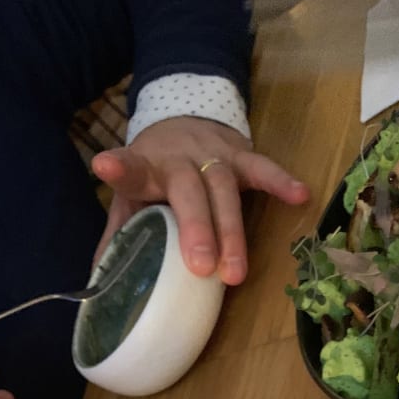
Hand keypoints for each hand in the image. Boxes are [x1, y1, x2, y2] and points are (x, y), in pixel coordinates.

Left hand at [91, 116, 309, 284]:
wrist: (186, 115)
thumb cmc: (157, 169)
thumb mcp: (132, 195)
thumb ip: (120, 233)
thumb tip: (98, 283)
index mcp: (147, 167)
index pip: (132, 167)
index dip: (121, 168)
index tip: (106, 165)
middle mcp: (180, 158)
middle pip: (189, 191)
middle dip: (197, 230)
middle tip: (201, 268)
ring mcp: (214, 156)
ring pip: (225, 191)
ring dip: (231, 232)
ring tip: (235, 273)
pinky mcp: (242, 155)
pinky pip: (263, 168)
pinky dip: (280, 182)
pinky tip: (300, 196)